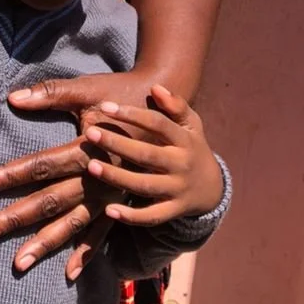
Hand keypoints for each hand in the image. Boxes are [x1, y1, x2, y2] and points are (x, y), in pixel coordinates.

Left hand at [0, 69, 158, 278]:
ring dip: (44, 244)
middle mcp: (98, 178)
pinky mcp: (119, 201)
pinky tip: (69, 272)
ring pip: (71, 224)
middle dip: (16, 218)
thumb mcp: (89, 90)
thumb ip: (51, 94)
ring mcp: (110, 195)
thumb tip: (13, 98)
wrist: (166, 110)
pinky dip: (86, 252)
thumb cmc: (123, 96)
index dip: (10, 175)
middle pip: (50, 201)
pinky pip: (101, 232)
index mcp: (87, 150)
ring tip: (18, 263)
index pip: (41, 166)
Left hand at [84, 84, 223, 224]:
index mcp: (185, 140)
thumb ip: (176, 105)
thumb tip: (156, 87)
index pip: (157, 123)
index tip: (105, 106)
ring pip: (144, 185)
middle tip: (90, 133)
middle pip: (147, 154)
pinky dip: (131, 216)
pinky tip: (109, 210)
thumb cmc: (192, 148)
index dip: (132, 114)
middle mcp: (181, 164)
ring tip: (91, 166)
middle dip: (117, 144)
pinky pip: (151, 216)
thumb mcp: (191, 125)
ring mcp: (177, 189)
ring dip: (117, 177)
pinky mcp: (173, 211)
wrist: (213, 189)